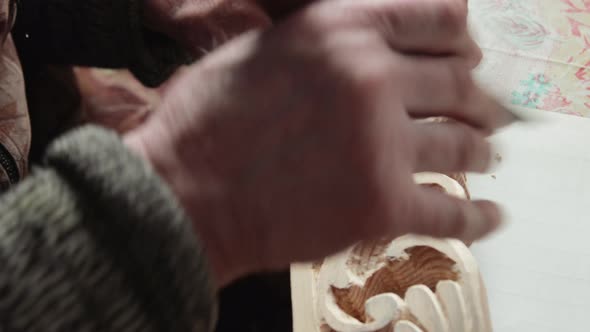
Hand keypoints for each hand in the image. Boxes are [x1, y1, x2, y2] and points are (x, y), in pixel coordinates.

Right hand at [126, 0, 508, 286]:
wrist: (179, 195)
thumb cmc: (204, 124)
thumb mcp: (260, 50)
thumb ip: (324, 42)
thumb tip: (367, 46)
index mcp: (341, 31)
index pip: (439, 17)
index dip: (462, 37)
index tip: (468, 55)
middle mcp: (371, 78)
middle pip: (459, 82)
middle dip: (476, 99)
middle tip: (483, 114)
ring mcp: (381, 145)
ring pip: (464, 145)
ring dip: (480, 151)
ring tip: (483, 156)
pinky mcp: (380, 207)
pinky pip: (452, 214)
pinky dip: (478, 218)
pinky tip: (489, 216)